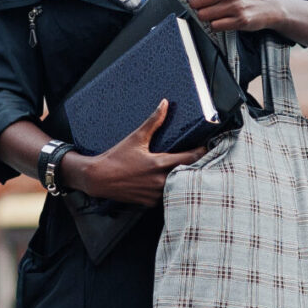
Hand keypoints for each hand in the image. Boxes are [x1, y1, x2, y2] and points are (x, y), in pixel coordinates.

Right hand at [64, 101, 206, 205]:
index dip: (202, 152)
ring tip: (190, 170)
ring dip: (184, 179)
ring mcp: (156, 194)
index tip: (208, 146)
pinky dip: (170, 189)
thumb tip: (165, 103)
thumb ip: (153, 121)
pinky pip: (167, 196)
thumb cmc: (117, 157)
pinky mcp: (150, 203)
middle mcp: (160, 181)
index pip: (191, 159)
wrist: (99, 178)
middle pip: (189, 175)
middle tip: (204, 158)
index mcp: (159, 164)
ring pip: (179, 187)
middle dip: (197, 166)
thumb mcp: (136, 137)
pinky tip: (171, 182)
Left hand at [183, 0, 286, 33]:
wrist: (268, 6)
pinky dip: (215, 25)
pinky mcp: (239, 20)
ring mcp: (234, 6)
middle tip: (206, 8)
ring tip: (216, 15)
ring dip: (206, 17)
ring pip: (203, 15)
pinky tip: (222, 21)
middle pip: (196, 2)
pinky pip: (214, 26)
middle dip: (197, 7)